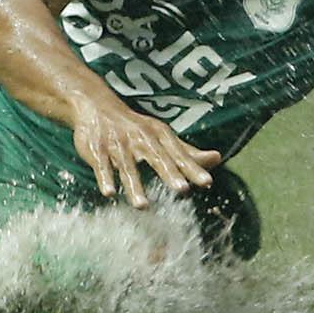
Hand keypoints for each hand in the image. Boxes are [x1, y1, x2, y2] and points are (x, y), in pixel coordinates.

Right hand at [68, 100, 220, 208]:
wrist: (96, 106)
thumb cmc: (136, 128)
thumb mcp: (162, 136)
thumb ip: (187, 151)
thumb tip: (217, 158)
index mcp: (159, 135)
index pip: (179, 154)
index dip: (192, 168)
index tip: (207, 183)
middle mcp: (141, 138)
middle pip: (157, 158)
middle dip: (170, 173)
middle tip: (183, 189)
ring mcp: (118, 144)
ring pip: (128, 167)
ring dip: (135, 186)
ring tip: (143, 206)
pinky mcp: (97, 149)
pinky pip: (102, 166)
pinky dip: (106, 178)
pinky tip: (110, 193)